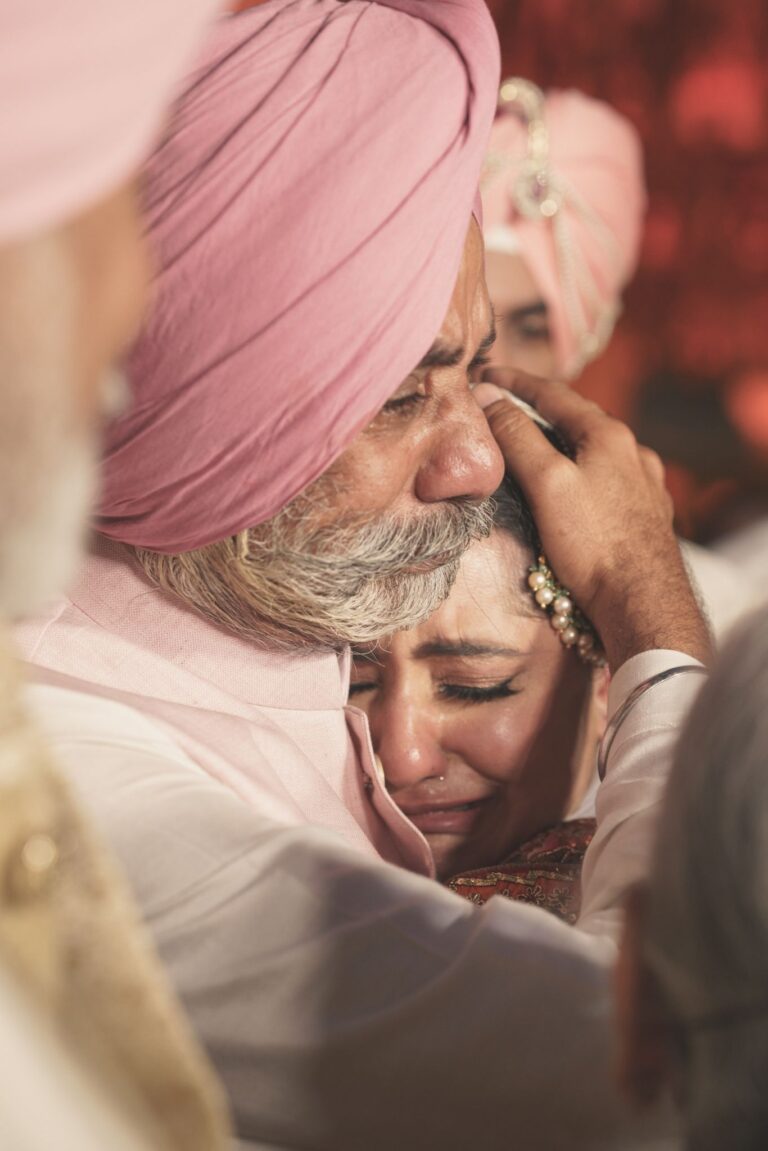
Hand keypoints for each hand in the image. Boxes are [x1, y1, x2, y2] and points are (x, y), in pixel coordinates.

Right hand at [474, 370, 710, 671]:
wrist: (644, 604)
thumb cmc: (592, 543)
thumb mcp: (546, 483)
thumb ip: (518, 437)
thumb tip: (489, 397)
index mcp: (609, 434)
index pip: (553, 393)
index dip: (514, 382)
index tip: (484, 374)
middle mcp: (633, 451)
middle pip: (577, 419)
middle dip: (539, 410)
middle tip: (504, 407)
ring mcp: (646, 483)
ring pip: (595, 451)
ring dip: (564, 442)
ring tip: (536, 447)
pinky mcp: (649, 514)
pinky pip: (609, 479)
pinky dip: (583, 472)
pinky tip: (576, 488)